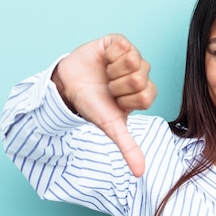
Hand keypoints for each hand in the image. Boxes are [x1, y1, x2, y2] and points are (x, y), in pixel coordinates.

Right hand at [52, 34, 156, 176]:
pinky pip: (123, 46)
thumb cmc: (92, 105)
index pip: (147, 96)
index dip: (126, 101)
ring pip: (133, 62)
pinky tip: (103, 60)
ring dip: (112, 72)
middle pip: (140, 79)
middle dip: (118, 87)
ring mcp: (131, 56)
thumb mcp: (111, 127)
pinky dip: (108, 55)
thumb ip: (128, 148)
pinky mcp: (118, 42)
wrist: (67, 87)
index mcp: (144, 93)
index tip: (116, 101)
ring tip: (105, 74)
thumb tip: (140, 173)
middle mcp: (142, 74)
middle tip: (108, 88)